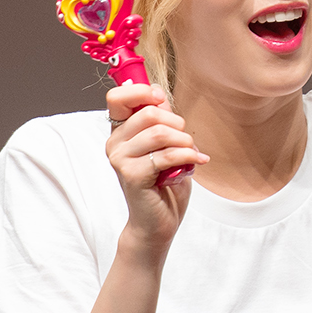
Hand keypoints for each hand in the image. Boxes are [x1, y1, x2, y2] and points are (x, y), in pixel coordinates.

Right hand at [105, 84, 207, 256]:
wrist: (158, 222)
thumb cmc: (163, 182)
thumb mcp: (164, 143)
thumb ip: (159, 118)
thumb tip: (158, 91)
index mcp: (119, 131)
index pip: (117, 97)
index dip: (143, 92)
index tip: (162, 100)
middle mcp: (114, 143)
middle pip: (149, 113)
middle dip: (178, 123)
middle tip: (186, 140)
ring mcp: (120, 159)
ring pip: (160, 132)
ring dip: (185, 141)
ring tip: (192, 152)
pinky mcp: (132, 175)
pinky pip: (166, 155)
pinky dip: (188, 156)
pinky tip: (197, 161)